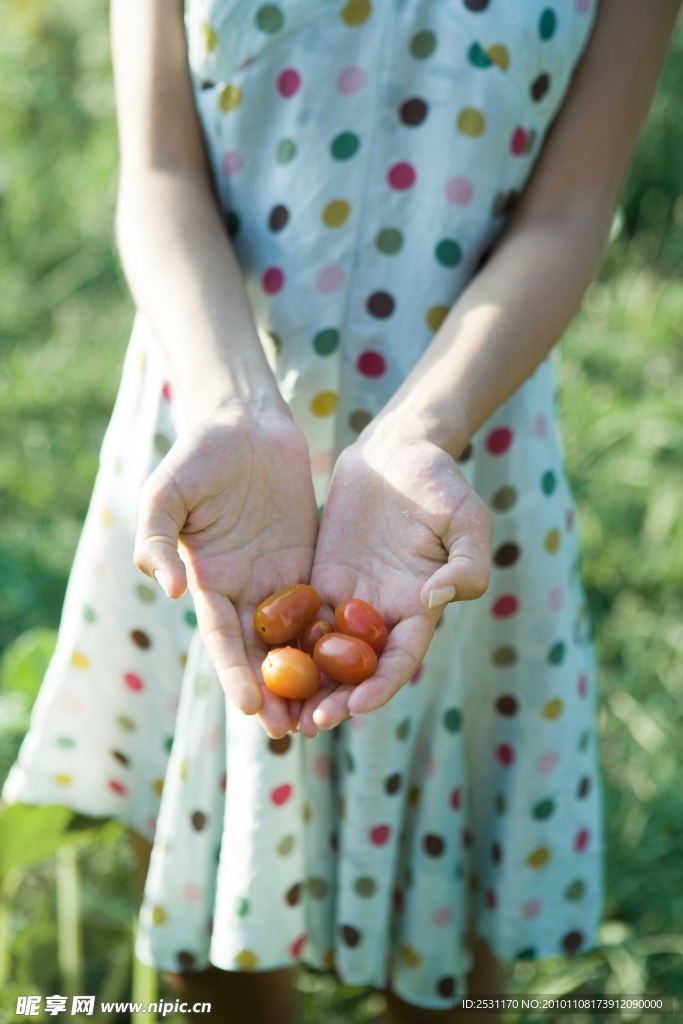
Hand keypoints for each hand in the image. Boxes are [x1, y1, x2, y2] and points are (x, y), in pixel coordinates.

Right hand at [133, 408, 318, 737]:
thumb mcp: (166, 494)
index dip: (235, 675)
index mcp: (209, 582)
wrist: (246, 424)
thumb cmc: (198, 454)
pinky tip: (356, 664)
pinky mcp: (309, 563)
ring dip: (307, 678)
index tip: (250, 709)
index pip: (223, 640)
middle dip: (274, 693)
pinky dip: (334, 637)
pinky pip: (324, 605)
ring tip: (325, 714)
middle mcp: (245, 590)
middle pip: (260, 653)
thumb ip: (157, 540)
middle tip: (291, 733)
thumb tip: (166, 591)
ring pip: (296, 639)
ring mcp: (279, 579)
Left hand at [297, 434, 492, 734]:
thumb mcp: (468, 520)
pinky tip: (259, 662)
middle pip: (358, 670)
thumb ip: (466, 564)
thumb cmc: (442, 483)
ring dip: (305, 685)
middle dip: (336, 700)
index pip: (401, 660)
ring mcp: (350, 598)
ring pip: (325, 653)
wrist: (398, 449)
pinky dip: (285, 644)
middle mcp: (383, 613)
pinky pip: (300, 617)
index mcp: (421, 608)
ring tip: (280, 710)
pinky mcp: (321, 579)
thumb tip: (434, 601)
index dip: (381, 687)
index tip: (356, 707)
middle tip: (309, 723)